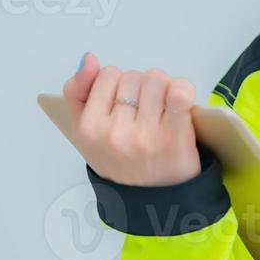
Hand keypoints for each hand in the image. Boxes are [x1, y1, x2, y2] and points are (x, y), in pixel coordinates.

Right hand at [62, 53, 201, 186]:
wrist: (153, 200)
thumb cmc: (120, 161)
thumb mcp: (85, 133)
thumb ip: (77, 93)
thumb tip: (88, 59)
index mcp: (89, 129)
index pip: (107, 74)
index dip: (118, 84)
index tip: (122, 104)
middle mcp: (115, 133)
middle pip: (133, 76)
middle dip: (140, 88)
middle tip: (144, 112)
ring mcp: (145, 136)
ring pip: (156, 80)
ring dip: (163, 89)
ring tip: (162, 110)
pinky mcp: (175, 138)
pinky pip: (179, 94)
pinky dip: (182, 89)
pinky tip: (180, 100)